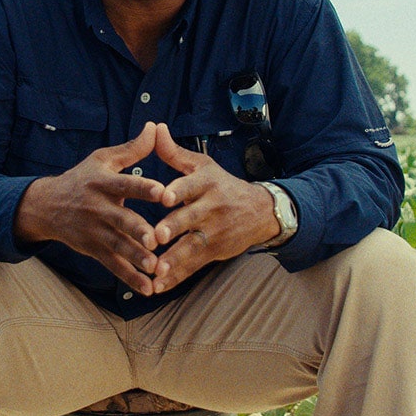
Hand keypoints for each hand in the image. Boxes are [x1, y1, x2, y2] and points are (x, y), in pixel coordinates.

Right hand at [14, 122, 165, 295]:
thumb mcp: (102, 160)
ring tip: (156, 268)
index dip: (143, 188)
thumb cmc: (82, 178)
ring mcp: (95, 232)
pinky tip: (148, 288)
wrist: (46, 206)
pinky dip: (129, 278)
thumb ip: (131, 148)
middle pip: (121, 220)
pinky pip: (113, 266)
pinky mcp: (93, 250)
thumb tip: (154, 127)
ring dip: (136, 259)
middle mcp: (98, 208)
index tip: (163, 192)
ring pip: (118, 247)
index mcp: (103, 183)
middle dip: (138, 230)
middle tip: (156, 238)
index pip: (125, 184)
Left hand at [151, 123, 279, 292]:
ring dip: (174, 260)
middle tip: (157, 236)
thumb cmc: (221, 184)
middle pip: (191, 218)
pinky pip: (193, 266)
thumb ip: (174, 153)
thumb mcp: (202, 166)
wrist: (260, 211)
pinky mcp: (214, 252)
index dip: (178, 192)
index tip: (164, 197)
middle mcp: (212, 208)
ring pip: (192, 247)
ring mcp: (214, 232)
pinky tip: (157, 286)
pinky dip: (176, 277)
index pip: (191, 186)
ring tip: (155, 270)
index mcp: (206, 183)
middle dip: (174, 228)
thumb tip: (155, 129)